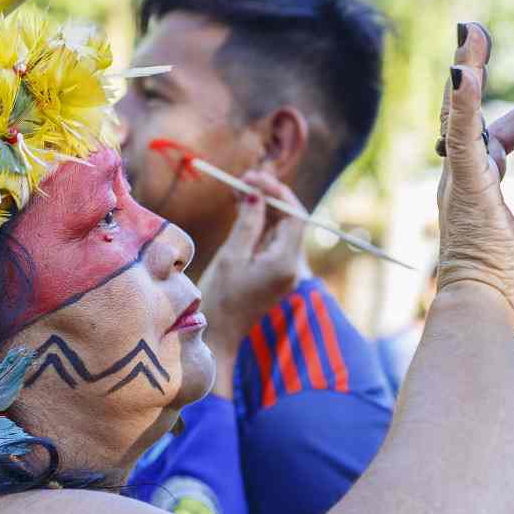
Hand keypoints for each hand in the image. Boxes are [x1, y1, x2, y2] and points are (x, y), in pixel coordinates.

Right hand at [195, 170, 306, 396]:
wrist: (218, 334)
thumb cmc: (220, 298)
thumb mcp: (232, 256)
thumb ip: (249, 223)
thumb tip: (257, 195)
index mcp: (285, 262)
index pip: (295, 216)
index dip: (278, 193)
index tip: (255, 178)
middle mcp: (291, 266)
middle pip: (289, 220)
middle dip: (269, 197)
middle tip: (242, 180)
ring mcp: (284, 270)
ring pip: (279, 228)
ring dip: (262, 208)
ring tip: (237, 191)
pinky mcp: (273, 272)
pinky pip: (271, 241)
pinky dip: (259, 224)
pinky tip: (241, 210)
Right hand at [435, 22, 513, 330]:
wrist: (479, 308)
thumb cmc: (498, 292)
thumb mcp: (513, 253)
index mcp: (475, 192)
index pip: (488, 141)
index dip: (508, 117)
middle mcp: (461, 180)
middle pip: (465, 116)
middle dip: (470, 74)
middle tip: (474, 34)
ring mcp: (460, 180)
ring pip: (461, 115)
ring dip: (466, 70)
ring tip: (470, 32)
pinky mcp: (468, 185)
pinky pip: (464, 134)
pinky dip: (463, 101)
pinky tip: (465, 69)